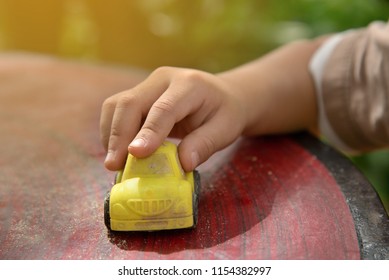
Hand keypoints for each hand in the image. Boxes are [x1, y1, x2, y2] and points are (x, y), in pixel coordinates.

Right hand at [100, 66, 245, 171]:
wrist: (221, 95)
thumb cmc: (225, 113)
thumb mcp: (226, 129)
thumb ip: (205, 144)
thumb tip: (182, 164)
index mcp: (189, 85)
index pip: (164, 109)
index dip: (148, 132)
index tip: (135, 154)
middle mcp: (163, 79)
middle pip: (130, 103)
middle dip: (119, 135)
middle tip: (114, 166)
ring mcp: (148, 85)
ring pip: (116, 105)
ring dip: (111, 135)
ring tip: (115, 163)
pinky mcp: (139, 95)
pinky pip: (116, 111)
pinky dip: (112, 132)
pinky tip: (119, 152)